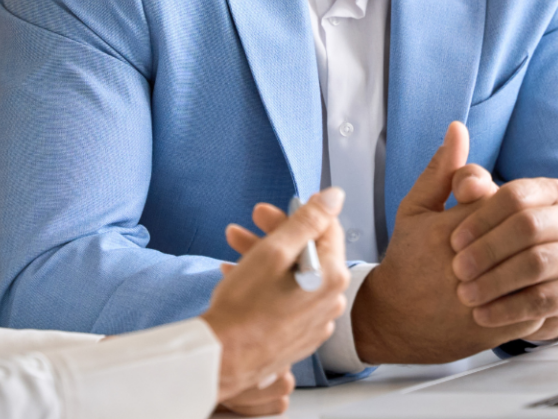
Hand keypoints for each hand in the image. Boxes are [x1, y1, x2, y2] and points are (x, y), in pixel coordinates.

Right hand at [200, 189, 349, 410]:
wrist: (223, 359)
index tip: (281, 204)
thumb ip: (307, 220)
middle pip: (310, 252)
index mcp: (332, 277)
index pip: (329, 229)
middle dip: (278, 232)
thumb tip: (333, 197)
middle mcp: (331, 301)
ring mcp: (316, 322)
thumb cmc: (244, 309)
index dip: (302, 210)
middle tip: (251, 219)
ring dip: (267, 255)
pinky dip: (268, 282)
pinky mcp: (299, 336)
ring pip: (295, 275)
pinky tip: (239, 274)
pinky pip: (288, 298)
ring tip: (233, 244)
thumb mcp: (273, 251)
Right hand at [351, 122, 542, 363]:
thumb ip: (441, 170)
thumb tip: (458, 128)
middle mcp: (465, 267)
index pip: (499, 201)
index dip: (500, 203)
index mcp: (448, 231)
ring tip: (523, 255)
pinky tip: (526, 283)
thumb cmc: (407, 258)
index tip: (488, 208)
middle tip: (510, 235)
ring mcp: (481, 299)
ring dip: (535, 259)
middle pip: (520, 234)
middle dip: (519, 232)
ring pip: (533, 269)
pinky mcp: (493, 327)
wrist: (394, 320)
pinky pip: (534, 303)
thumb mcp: (415, 208)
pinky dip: (537, 291)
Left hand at [449, 174, 557, 341]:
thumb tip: (462, 171)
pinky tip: (481, 315)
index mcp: (550, 191)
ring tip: (466, 294)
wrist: (529, 284)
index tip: (453, 240)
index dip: (482, 217)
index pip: (516, 196)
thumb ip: (467, 182)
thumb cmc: (496, 237)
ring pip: (537, 264)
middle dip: (489, 249)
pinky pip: (543, 299)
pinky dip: (509, 309)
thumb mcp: (478, 207)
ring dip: (497, 280)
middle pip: (529, 227)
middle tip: (457, 269)